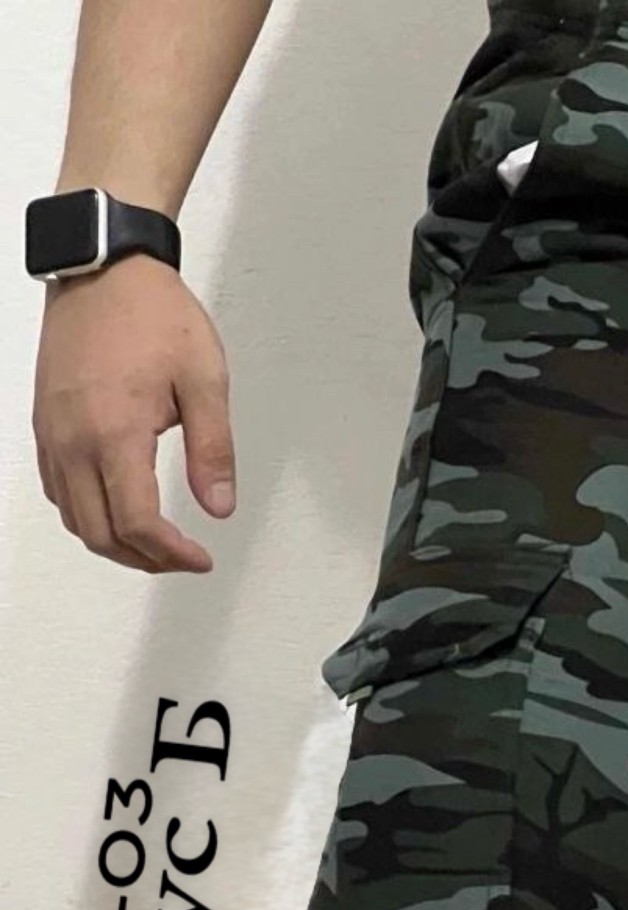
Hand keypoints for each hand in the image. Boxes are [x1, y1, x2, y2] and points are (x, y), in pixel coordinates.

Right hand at [32, 254, 234, 572]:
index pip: (136, 523)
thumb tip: (219, 505)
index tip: (199, 559)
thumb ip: (214, 450)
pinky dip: (88, 515)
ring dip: (114, 542)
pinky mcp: (45, 424)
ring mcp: (53, 433)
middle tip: (182, 558)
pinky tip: (119, 510)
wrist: (103, 268)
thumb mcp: (204, 380)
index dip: (171, 554)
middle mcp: (73, 439)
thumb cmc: (152, 313)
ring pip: (74, 518)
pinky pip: (58, 490)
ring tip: (156, 543)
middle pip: (99, 534)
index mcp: (114, 431)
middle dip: (144, 559)